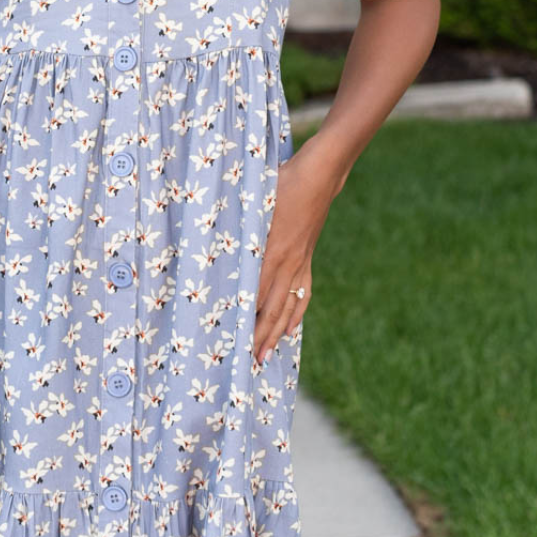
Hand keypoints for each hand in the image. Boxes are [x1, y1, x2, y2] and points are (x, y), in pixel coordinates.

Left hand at [253, 136, 341, 364]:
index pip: (256, 295)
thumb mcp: (255, 205)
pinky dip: (297, 312)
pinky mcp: (307, 259)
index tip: (236, 340)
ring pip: (289, 306)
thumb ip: (240, 229)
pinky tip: (292, 326)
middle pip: (273, 309)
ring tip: (268, 353)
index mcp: (271, 252)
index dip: (248, 320)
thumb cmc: (281, 184)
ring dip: (278, 332)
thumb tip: (218, 245)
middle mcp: (287, 264)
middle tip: (252, 361)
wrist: (318, 175)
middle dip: (262, 337)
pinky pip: (303, 293)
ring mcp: (300, 263)